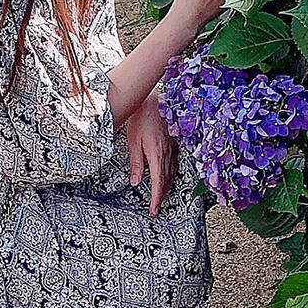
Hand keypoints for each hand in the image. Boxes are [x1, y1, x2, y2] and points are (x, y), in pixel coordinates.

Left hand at [126, 90, 176, 216]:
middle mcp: (168, 152)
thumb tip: (136, 182)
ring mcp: (173, 146)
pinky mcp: (175, 141)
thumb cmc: (142, 116)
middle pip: (167, 180)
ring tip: (161, 195)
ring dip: (167, 185)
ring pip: (172, 172)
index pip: (158, 183)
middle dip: (162, 195)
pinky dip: (171, 173)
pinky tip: (168, 174)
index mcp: (157, 154)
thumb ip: (136, 162)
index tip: (153, 210)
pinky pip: (175, 162)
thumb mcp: (133, 140)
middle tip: (156, 207)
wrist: (155, 98)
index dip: (156, 198)